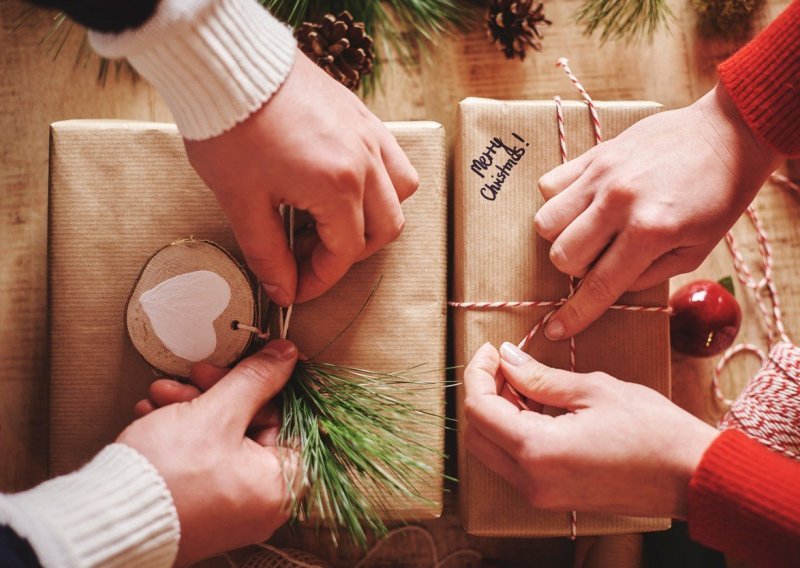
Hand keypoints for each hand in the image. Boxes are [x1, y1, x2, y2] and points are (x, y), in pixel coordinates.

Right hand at [118, 340, 300, 565]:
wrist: (106, 521)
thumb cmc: (169, 475)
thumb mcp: (217, 412)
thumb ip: (256, 379)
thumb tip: (286, 355)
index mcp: (281, 484)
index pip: (287, 418)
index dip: (260, 385)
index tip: (240, 365)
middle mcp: (262, 503)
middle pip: (251, 427)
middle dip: (214, 394)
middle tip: (192, 377)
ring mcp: (231, 509)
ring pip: (221, 440)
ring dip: (192, 409)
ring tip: (160, 397)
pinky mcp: (201, 510)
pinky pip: (202, 463)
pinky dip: (181, 436)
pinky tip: (153, 417)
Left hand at [184, 51, 418, 306]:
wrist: (231, 66)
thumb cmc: (232, 128)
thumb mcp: (242, 202)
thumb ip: (268, 254)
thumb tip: (283, 291)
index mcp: (338, 187)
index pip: (344, 253)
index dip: (319, 279)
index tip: (295, 288)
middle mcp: (365, 162)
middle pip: (383, 230)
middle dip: (348, 254)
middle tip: (308, 256)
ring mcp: (369, 135)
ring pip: (401, 193)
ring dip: (375, 218)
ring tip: (335, 220)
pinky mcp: (362, 116)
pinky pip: (393, 157)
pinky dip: (382, 181)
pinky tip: (347, 183)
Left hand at [463, 342, 718, 517]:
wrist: (693, 477)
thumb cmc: (653, 430)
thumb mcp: (593, 390)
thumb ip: (539, 377)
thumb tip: (507, 359)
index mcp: (537, 451)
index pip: (479, 409)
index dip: (478, 373)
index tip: (492, 349)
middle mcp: (531, 480)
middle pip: (477, 434)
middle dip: (483, 392)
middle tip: (505, 363)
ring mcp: (541, 494)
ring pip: (492, 450)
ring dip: (497, 413)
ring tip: (523, 380)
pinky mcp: (554, 497)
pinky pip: (515, 463)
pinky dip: (514, 432)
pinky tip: (536, 406)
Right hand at [535, 82, 783, 339]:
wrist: (728, 135)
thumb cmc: (719, 197)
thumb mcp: (696, 251)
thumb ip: (648, 274)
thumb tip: (609, 286)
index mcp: (650, 232)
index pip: (599, 285)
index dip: (575, 314)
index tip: (556, 330)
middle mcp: (618, 203)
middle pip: (562, 254)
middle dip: (574, 268)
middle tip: (599, 258)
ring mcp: (602, 175)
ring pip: (546, 221)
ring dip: (561, 236)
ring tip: (587, 230)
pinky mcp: (596, 154)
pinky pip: (550, 185)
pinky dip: (559, 201)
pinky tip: (584, 203)